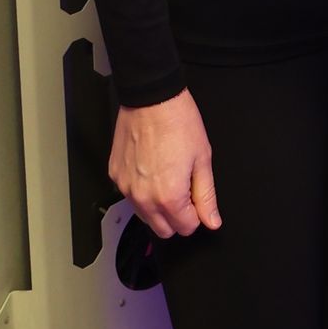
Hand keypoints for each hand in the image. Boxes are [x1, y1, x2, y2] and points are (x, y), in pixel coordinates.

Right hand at [110, 91, 220, 237]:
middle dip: (177, 217)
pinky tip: (150, 169)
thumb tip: (212, 221)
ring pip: (145, 216)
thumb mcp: (202, 159)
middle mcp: (143, 199)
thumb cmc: (179, 123)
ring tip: (167, 177)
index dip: (196, 214)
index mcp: (169, 197)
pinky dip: (141, 192)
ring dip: (158, 208)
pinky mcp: (115, 176)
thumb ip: (206, 196)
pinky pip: (130, 197)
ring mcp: (125, 188)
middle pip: (163, 230)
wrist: (150, 99)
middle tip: (184, 189)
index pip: (186, 228)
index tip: (196, 196)